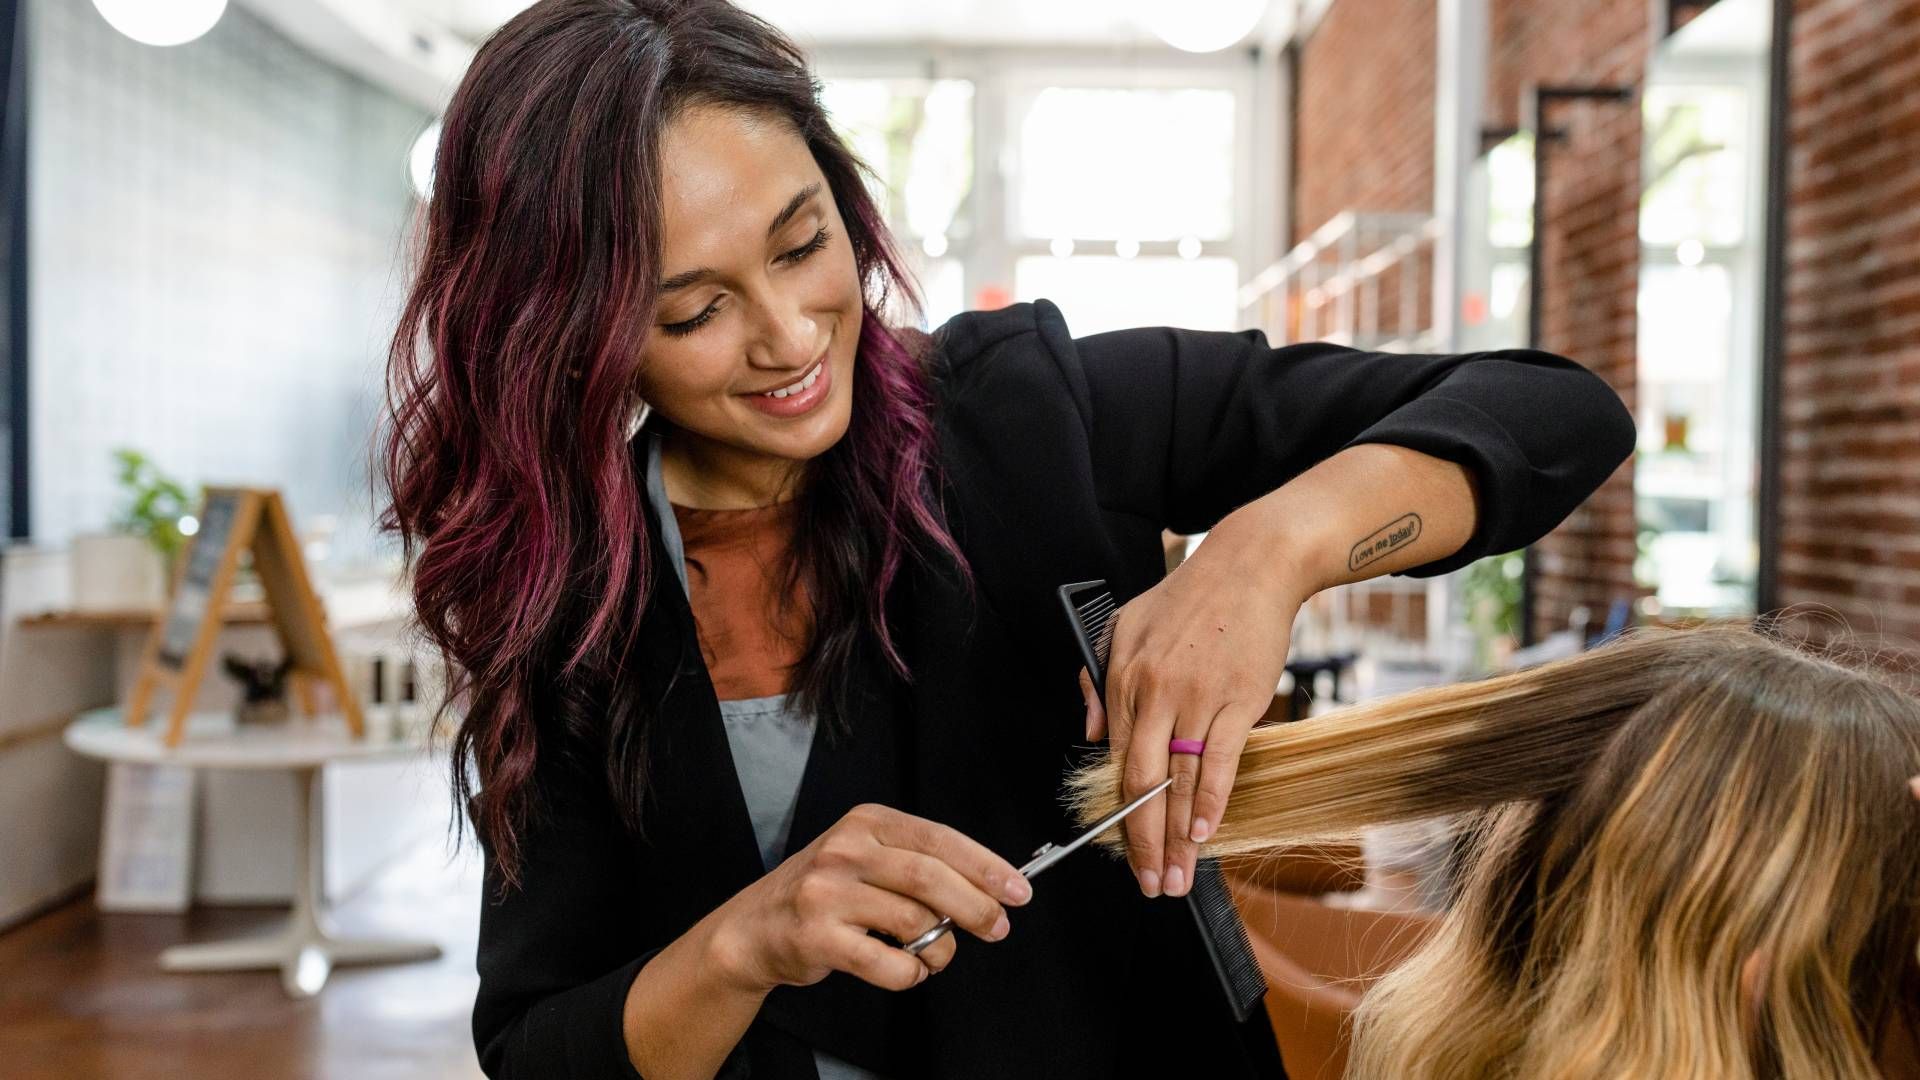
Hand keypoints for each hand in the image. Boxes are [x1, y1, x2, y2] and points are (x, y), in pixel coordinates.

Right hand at [709, 803, 1030, 993]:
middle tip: (997, 928)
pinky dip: (910, 972)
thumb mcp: (868, 857)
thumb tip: (990, 887)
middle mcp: (846, 850)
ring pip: (913, 922)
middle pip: (930, 878)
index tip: (1018, 890)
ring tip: (934, 955)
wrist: (756, 927)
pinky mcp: (817, 936)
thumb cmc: (826, 892)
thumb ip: (919, 864)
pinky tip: (906, 968)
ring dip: (939, 948)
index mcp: (866, 822)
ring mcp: (827, 893)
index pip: (939, 839)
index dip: (985, 866)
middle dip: (975, 907)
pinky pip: (888, 962)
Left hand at [1093, 530, 1308, 897]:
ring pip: (1182, 781)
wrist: (1250, 566)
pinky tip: (1206, 834)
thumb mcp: (1125, 625)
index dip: (1119, 813)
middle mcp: (1154, 693)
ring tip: (1178, 875)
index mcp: (1123, 678)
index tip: (1122, 850)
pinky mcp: (1238, 701)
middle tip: (1147, 884)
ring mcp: (1197, 698)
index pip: (1116, 760)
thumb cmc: (1190, 597)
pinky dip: (1213, 802)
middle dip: (1142, 841)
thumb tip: (1092, 733)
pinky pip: (1221, 762)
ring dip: (1179, 836)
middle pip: (1143, 782)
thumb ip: (1102, 680)